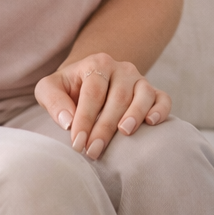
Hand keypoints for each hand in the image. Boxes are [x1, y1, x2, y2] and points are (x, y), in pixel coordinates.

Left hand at [36, 53, 171, 159]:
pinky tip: (151, 122)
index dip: (85, 119)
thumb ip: (53, 100)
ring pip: (144, 94)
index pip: (93, 93)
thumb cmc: (67, 89)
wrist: (86, 81)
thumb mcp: (50, 89)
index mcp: (97, 64)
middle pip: (118, 96)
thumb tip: (67, 122)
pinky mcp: (153, 92)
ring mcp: (140, 79)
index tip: (77, 143)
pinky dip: (161, 110)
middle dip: (105, 126)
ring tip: (124, 133)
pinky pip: (163, 98)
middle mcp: (122, 68)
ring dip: (135, 114)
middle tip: (93, 151)